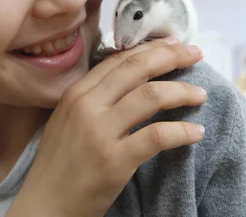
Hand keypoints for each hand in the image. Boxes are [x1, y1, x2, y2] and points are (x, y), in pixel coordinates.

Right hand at [7, 37, 205, 216]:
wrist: (45, 205)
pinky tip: (197, 132)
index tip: (174, 45)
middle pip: (138, 68)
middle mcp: (87, 106)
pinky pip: (157, 135)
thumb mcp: (69, 119)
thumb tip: (133, 76)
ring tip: (200, 94)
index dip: (151, 48)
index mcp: (77, 93)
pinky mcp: (114, 160)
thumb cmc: (60, 163)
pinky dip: (182, 131)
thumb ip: (96, 96)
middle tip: (195, 54)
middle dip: (171, 57)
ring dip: (182, 91)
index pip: (120, 59)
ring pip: (151, 95)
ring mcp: (100, 132)